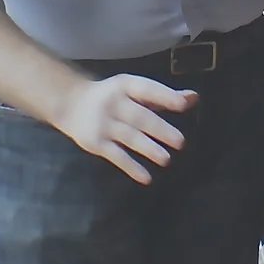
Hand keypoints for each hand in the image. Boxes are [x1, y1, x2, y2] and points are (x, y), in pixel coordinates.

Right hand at [54, 73, 196, 183]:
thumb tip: (194, 98)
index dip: (165, 97)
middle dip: (160, 129)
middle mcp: (114, 103)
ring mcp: (103, 123)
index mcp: (126, 85)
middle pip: (140, 117)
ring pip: (129, 137)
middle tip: (180, 141)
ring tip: (166, 159)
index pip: (147, 89)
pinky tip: (146, 178)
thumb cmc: (113, 98)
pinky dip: (131, 167)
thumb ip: (163, 97)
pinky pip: (116, 156)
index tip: (183, 105)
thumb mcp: (134, 91)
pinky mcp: (95, 142)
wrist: (70, 103)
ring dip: (148, 149)